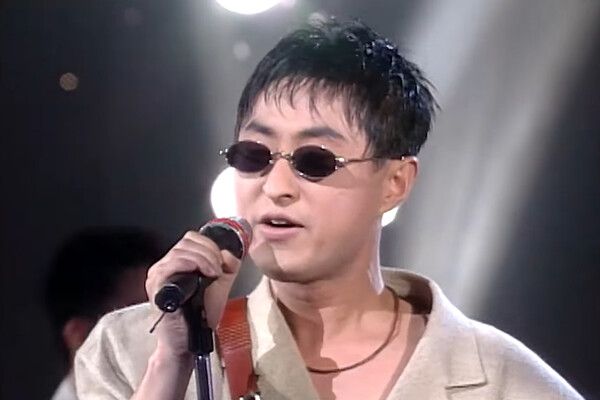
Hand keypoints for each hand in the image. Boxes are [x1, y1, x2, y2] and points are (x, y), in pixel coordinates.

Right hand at [145, 230, 241, 358]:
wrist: (190, 340)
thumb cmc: (200, 315)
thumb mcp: (220, 285)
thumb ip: (227, 267)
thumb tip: (229, 253)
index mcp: (177, 263)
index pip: (190, 239)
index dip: (209, 245)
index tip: (222, 261)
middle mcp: (164, 266)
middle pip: (186, 242)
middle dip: (209, 252)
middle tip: (219, 269)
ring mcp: (157, 275)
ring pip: (181, 251)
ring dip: (204, 259)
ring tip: (214, 274)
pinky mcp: (156, 286)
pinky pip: (171, 265)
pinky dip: (192, 265)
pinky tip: (204, 276)